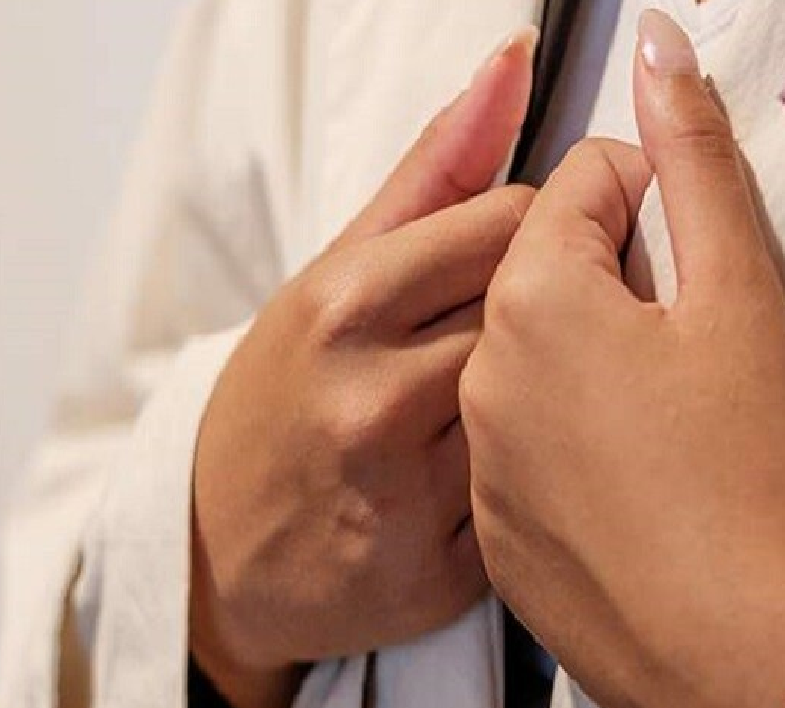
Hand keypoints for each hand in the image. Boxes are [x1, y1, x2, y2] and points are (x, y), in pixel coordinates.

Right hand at [190, 29, 536, 707]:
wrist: (224, 546)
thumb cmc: (289, 389)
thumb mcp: (338, 268)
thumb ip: (437, 166)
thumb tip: (515, 59)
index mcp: (348, 301)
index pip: (517, 222)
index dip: (543, 233)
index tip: (531, 257)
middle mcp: (373, 396)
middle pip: (544, 312)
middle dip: (559, 311)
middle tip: (540, 331)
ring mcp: (405, 492)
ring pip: (551, 406)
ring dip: (560, 395)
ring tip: (535, 398)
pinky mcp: (438, 572)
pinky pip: (539, 499)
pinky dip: (540, 478)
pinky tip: (521, 471)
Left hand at [460, 12, 784, 707]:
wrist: (749, 654)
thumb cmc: (757, 474)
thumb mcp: (740, 295)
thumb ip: (694, 159)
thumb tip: (660, 50)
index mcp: (534, 301)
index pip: (580, 187)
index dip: (655, 205)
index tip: (701, 260)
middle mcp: (483, 377)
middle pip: (545, 271)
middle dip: (616, 279)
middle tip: (691, 341)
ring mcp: (481, 463)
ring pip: (532, 359)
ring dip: (594, 358)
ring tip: (670, 415)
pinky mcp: (496, 533)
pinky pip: (525, 446)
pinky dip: (574, 437)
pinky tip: (641, 478)